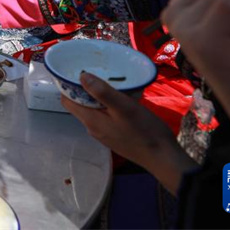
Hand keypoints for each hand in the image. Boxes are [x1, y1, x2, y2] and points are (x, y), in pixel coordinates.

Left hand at [62, 72, 196, 192]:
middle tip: (99, 73)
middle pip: (79, 104)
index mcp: (90, 120)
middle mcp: (92, 128)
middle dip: (85, 88)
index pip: (66, 100)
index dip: (68, 85)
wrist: (163, 158)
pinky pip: (105, 116)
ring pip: (93, 109)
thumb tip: (81, 77)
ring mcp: (103, 133)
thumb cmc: (144, 131)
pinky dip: (108, 105)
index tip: (78, 71)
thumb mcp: (124, 107)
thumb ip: (102, 92)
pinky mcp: (114, 135)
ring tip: (112, 83)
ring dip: (99, 96)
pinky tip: (122, 99)